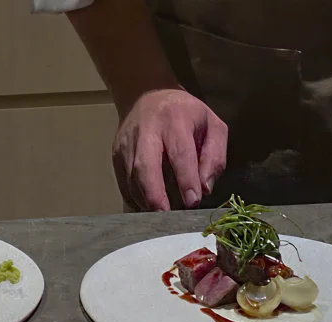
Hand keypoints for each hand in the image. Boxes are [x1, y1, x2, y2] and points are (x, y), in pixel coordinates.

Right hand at [112, 89, 227, 210]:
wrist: (146, 95)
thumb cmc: (184, 114)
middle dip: (155, 195)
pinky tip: (149, 209)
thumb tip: (204, 189)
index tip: (192, 202)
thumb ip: (214, 156)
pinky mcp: (116, 155)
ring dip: (146, 202)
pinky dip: (135, 200)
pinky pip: (123, 184)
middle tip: (167, 217)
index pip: (179, 153)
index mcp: (173, 120)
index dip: (186, 180)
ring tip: (161, 217)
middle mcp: (146, 131)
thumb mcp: (212, 125)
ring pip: (131, 179)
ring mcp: (126, 144)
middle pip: (145, 167)